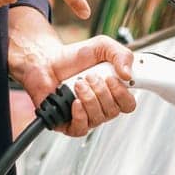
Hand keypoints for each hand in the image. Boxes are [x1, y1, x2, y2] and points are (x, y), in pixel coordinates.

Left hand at [13, 36, 136, 137]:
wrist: (46, 62)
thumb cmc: (73, 57)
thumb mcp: (102, 46)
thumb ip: (120, 54)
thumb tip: (128, 74)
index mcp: (113, 91)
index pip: (128, 104)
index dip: (124, 94)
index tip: (114, 78)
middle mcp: (101, 106)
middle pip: (114, 111)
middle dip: (101, 90)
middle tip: (90, 76)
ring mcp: (87, 116)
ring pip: (98, 118)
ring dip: (88, 97)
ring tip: (78, 83)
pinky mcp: (70, 124)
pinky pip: (82, 128)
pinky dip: (79, 113)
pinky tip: (74, 101)